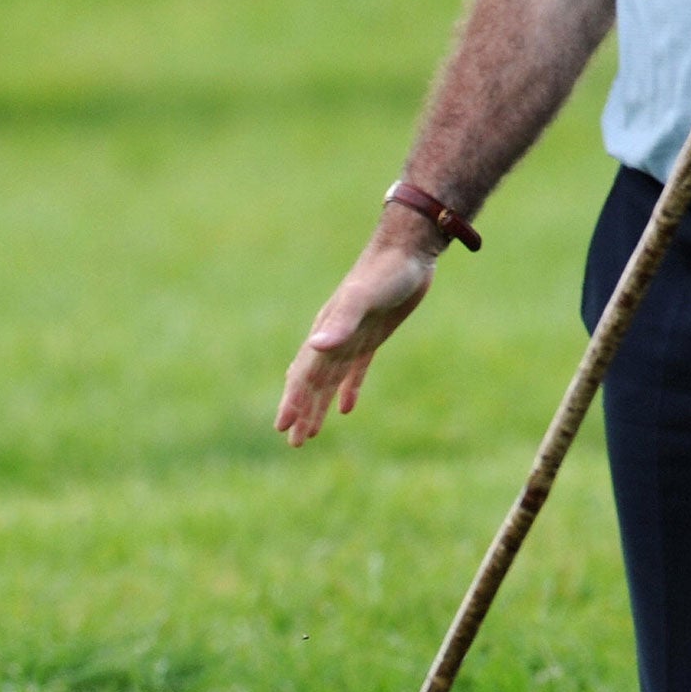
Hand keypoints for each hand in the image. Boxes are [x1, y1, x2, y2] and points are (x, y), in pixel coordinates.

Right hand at [274, 209, 439, 445]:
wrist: (407, 249)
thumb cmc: (384, 272)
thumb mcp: (362, 298)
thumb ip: (340, 323)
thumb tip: (316, 347)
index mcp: (326, 333)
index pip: (303, 375)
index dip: (293, 401)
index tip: (283, 427)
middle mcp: (334, 338)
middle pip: (311, 382)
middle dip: (301, 411)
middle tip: (293, 442)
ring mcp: (352, 337)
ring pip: (329, 380)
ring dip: (319, 405)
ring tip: (311, 433)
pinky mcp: (372, 336)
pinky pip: (355, 370)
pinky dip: (349, 389)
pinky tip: (346, 408)